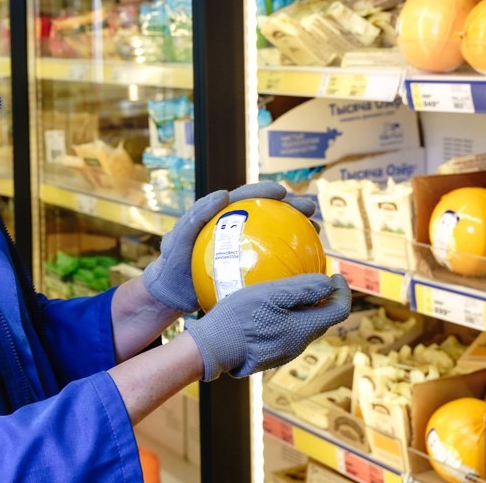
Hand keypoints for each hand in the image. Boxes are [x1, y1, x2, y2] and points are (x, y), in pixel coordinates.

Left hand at [141, 181, 315, 313]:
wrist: (170, 293)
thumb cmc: (171, 264)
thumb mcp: (177, 240)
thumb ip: (195, 217)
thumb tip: (222, 195)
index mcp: (218, 217)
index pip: (244, 198)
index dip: (264, 191)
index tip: (283, 191)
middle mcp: (233, 228)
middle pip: (266, 212)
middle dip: (290, 206)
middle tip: (310, 208)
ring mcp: (242, 247)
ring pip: (273, 233)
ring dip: (295, 228)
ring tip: (316, 229)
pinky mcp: (247, 266)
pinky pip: (270, 260)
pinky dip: (287, 258)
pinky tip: (305, 263)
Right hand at [183, 273, 350, 380]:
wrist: (213, 347)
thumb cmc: (240, 317)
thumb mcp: (270, 295)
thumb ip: (302, 290)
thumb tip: (328, 283)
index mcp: (304, 329)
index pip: (339, 311)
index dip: (343, 292)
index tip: (335, 275)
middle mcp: (299, 345)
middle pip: (322, 320)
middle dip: (323, 300)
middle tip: (311, 281)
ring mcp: (284, 353)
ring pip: (303, 328)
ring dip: (303, 311)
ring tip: (288, 294)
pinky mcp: (269, 355)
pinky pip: (286, 335)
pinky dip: (287, 320)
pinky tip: (269, 310)